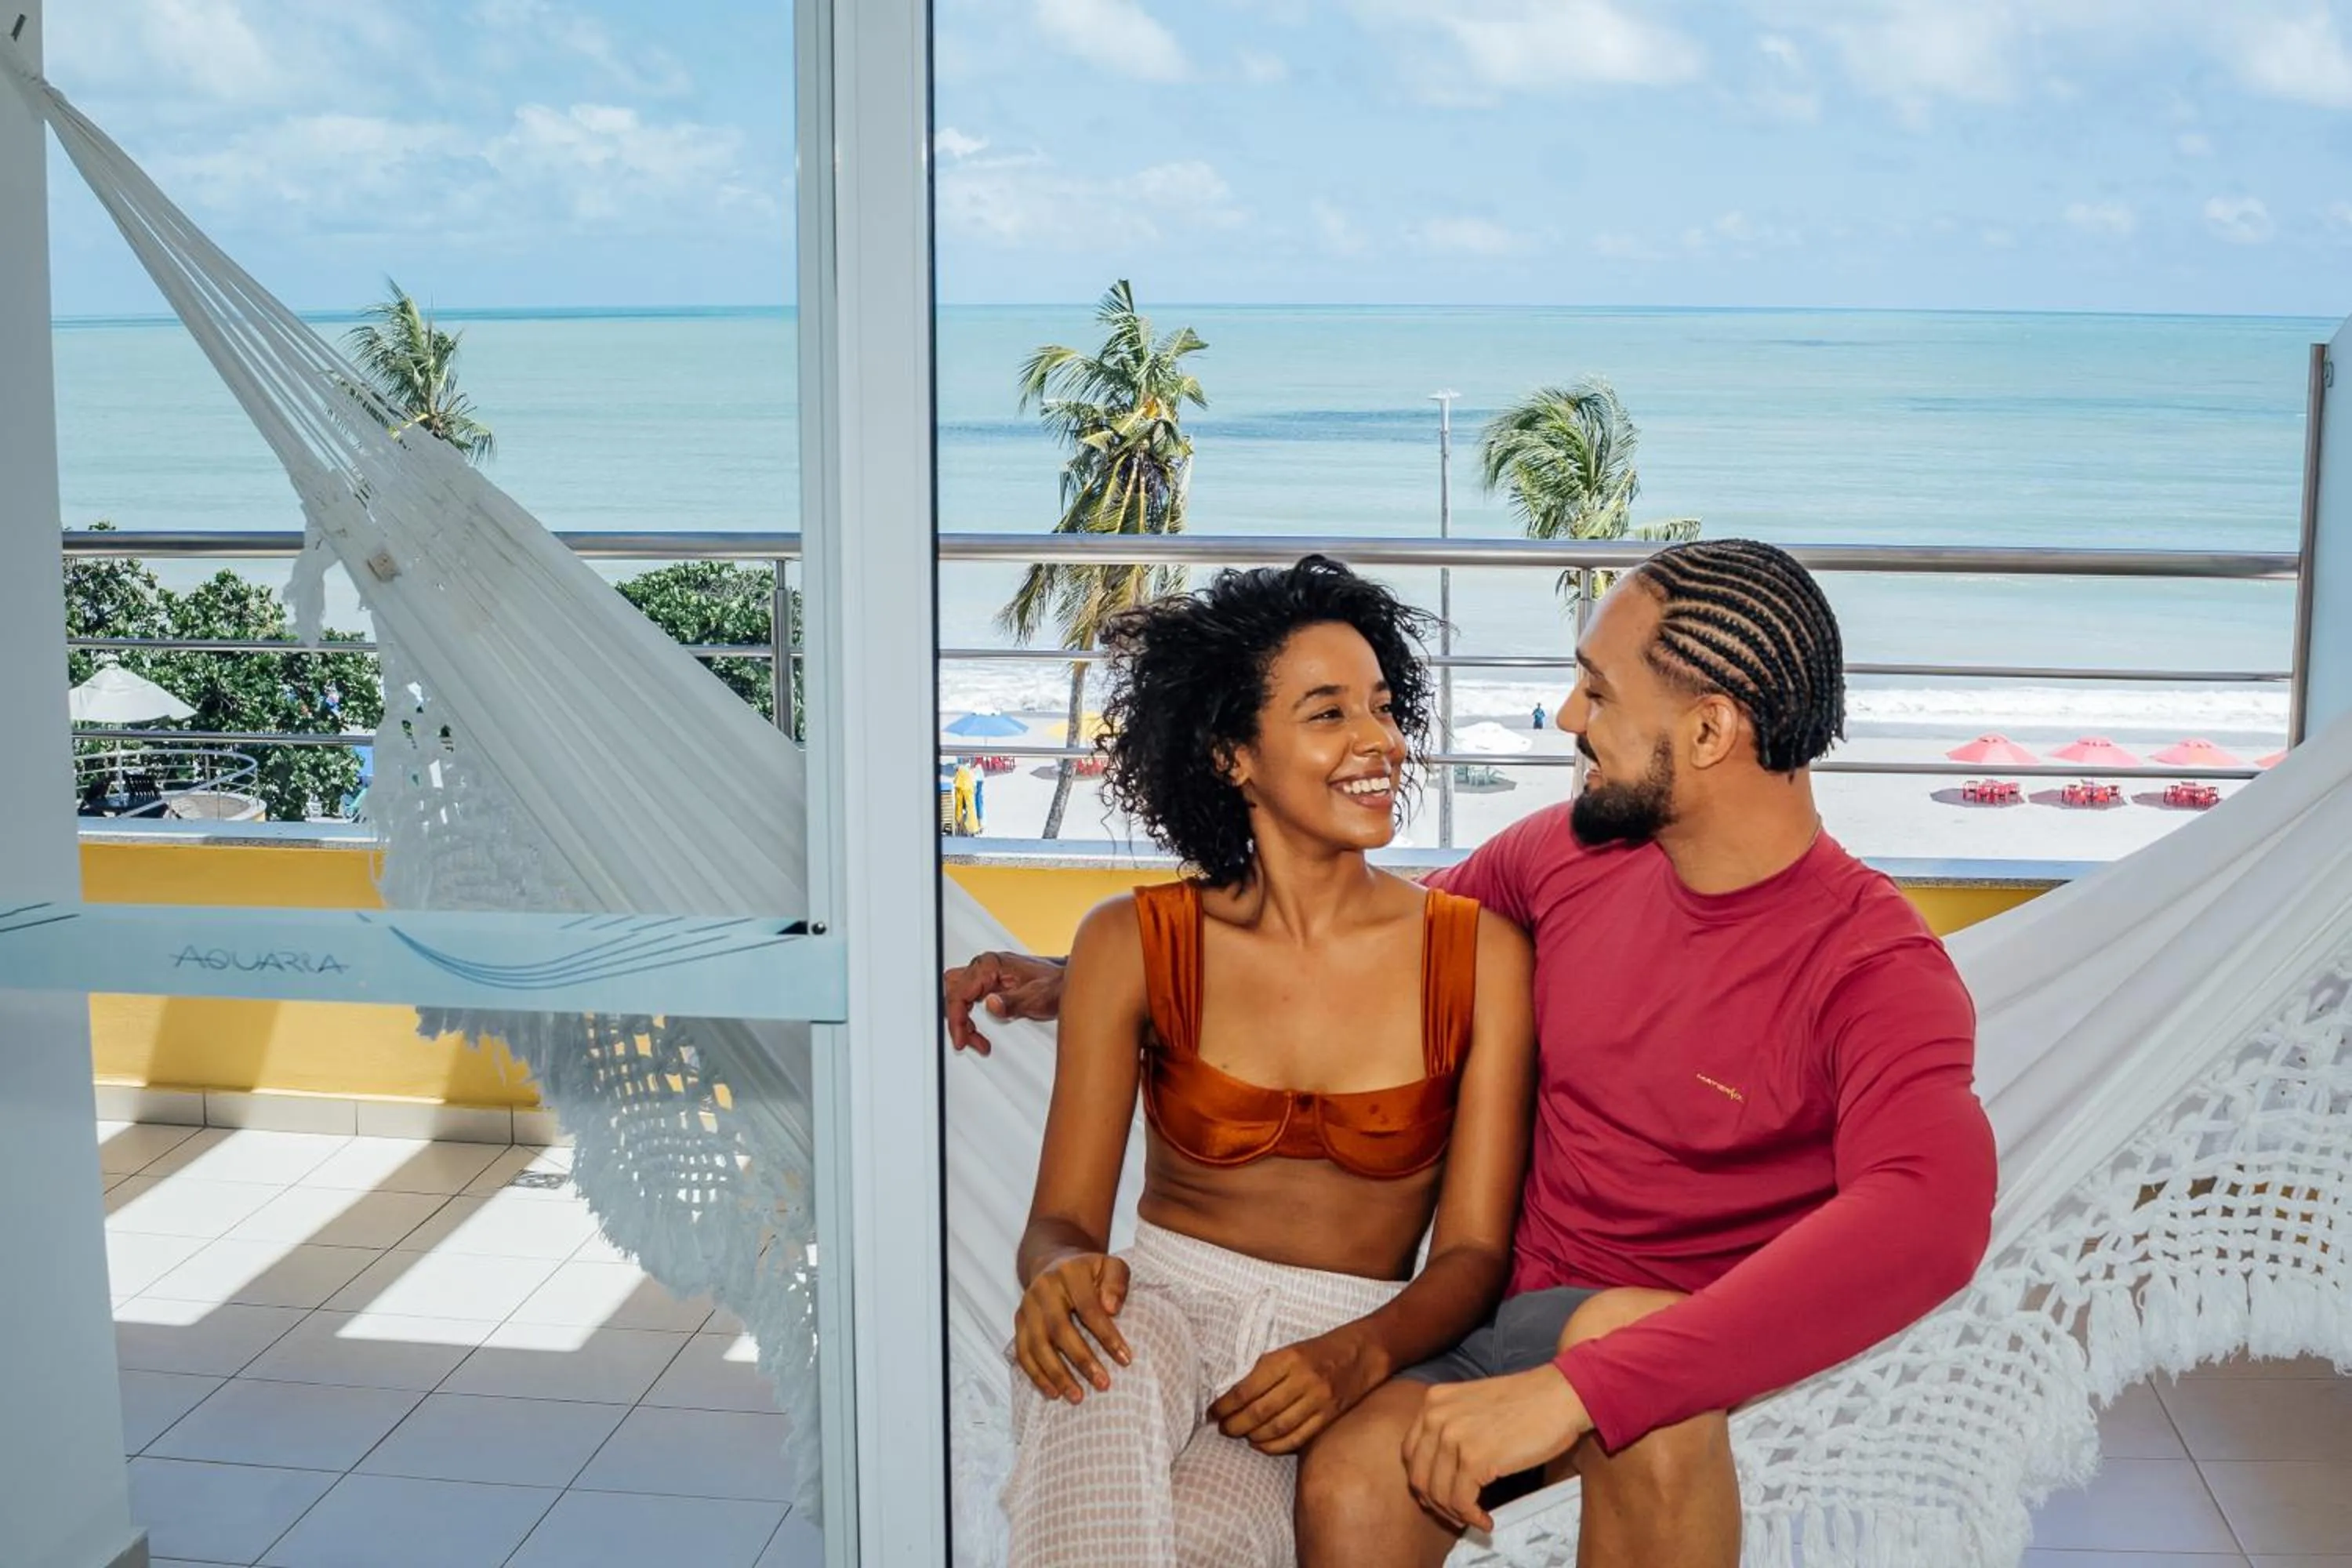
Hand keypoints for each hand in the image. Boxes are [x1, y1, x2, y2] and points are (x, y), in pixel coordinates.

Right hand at [943, 951, 1066, 1053]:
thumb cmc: (1055, 985)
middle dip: (958, 1020)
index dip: (957, 1019)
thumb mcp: (1035, 998)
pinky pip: (968, 998)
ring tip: (977, 1040)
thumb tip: (990, 1004)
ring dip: (962, 1020)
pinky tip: (978, 1031)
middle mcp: (986, 965)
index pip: (959, 992)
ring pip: (958, 995)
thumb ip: (1011, 1002)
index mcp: (991, 965)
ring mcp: (987, 973)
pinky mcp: (990, 982)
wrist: (1067, 981)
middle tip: (968, 1041)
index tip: (961, 1038)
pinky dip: (969, 1016)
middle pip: (953, 992)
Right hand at [1013, 1252, 1131, 1403]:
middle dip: (1082, 1360)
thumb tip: (1111, 1308)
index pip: (1089, 1308)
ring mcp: (1027, 1306)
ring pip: (1036, 1345)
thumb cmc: (1089, 1272)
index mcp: (1070, 1273)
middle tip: (1103, 1384)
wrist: (1053, 1262)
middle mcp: (1043, 1289)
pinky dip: (1037, 1375)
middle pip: (1059, 1329)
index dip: (1107, 1336)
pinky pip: (1023, 1353)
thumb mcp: (1110, 1265)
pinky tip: (1054, 1392)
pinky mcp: (1018, 1322)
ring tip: (1077, 1397)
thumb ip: (1117, 1282)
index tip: (1126, 1359)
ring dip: (1057, 1375)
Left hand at [1208, 1328, 1381, 1455]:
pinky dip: (1276, 1445)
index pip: (1247, 1388)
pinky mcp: (1330, 1415)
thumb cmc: (1322, 1348)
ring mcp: (1319, 1399)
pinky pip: (1298, 1437)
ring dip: (1253, 1436)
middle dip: (1235, 1424)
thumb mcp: (1290, 1349)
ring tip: (1239, 1435)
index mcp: (1288, 1358)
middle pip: (1260, 1411)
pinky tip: (1261, 1445)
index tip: (1212, 1412)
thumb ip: (1265, 1371)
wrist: (1365, 1350)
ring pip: (1277, 1427)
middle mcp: (1303, 1379)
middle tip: (1222, 1428)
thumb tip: (1234, 1396)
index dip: (1225, 1405)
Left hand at [1404, 1365, 1590, 1532]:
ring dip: (1455, 1514)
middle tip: (1456, 1514)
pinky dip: (1471, 1517)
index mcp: (1433, 1401)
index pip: (1410, 1452)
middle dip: (1436, 1502)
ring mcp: (1453, 1437)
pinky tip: (1485, 1519)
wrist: (1558, 1395)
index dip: (1424, 1480)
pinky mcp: (1474, 1458)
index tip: (1441, 1495)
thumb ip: (1450, 1425)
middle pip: (1419, 1476)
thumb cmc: (1526, 1402)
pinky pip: (1461, 1501)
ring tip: (1474, 1518)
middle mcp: (1436, 1416)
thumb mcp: (1471, 1403)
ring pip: (1438, 1493)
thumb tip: (1440, 1469)